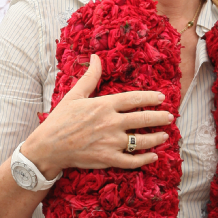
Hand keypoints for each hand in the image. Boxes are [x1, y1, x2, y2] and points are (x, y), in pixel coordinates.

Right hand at [21, 54, 174, 177]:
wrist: (48, 146)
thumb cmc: (60, 120)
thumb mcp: (74, 95)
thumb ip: (90, 77)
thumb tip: (95, 57)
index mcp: (104, 105)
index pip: (134, 99)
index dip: (150, 97)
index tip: (161, 98)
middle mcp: (110, 123)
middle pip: (143, 118)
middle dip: (160, 117)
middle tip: (170, 117)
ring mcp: (110, 142)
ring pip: (141, 140)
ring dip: (156, 138)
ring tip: (165, 136)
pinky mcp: (107, 158)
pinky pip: (131, 160)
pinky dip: (145, 159)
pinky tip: (153, 157)